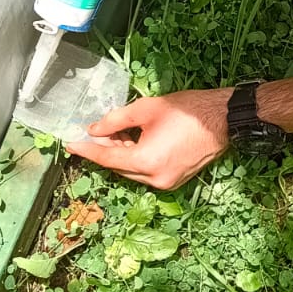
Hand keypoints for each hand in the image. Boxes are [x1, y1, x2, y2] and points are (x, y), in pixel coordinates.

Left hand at [66, 88, 231, 188]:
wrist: (223, 120)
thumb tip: (93, 130)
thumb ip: (115, 121)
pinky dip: (138, 159)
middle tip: (96, 131)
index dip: (86, 150)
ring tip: (118, 132)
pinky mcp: (175, 180)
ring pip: (132, 171)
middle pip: (119, 166)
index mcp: (145, 161)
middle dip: (106, 149)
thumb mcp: (146, 108)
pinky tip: (137, 141)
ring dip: (122, 154)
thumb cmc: (187, 111)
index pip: (106, 158)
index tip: (69, 144)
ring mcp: (166, 183)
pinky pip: (147, 172)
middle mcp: (154, 179)